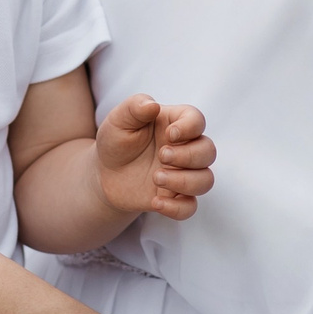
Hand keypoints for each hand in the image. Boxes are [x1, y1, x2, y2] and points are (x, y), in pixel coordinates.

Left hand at [95, 95, 215, 222]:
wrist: (104, 173)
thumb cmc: (116, 141)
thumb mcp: (118, 120)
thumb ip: (134, 107)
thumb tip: (153, 106)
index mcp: (175, 124)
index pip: (198, 120)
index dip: (191, 127)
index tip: (170, 134)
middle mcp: (185, 149)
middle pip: (208, 151)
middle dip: (188, 156)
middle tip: (161, 156)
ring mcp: (182, 174)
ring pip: (206, 180)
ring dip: (185, 181)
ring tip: (156, 178)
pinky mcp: (174, 197)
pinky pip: (190, 207)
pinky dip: (177, 208)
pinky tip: (155, 202)